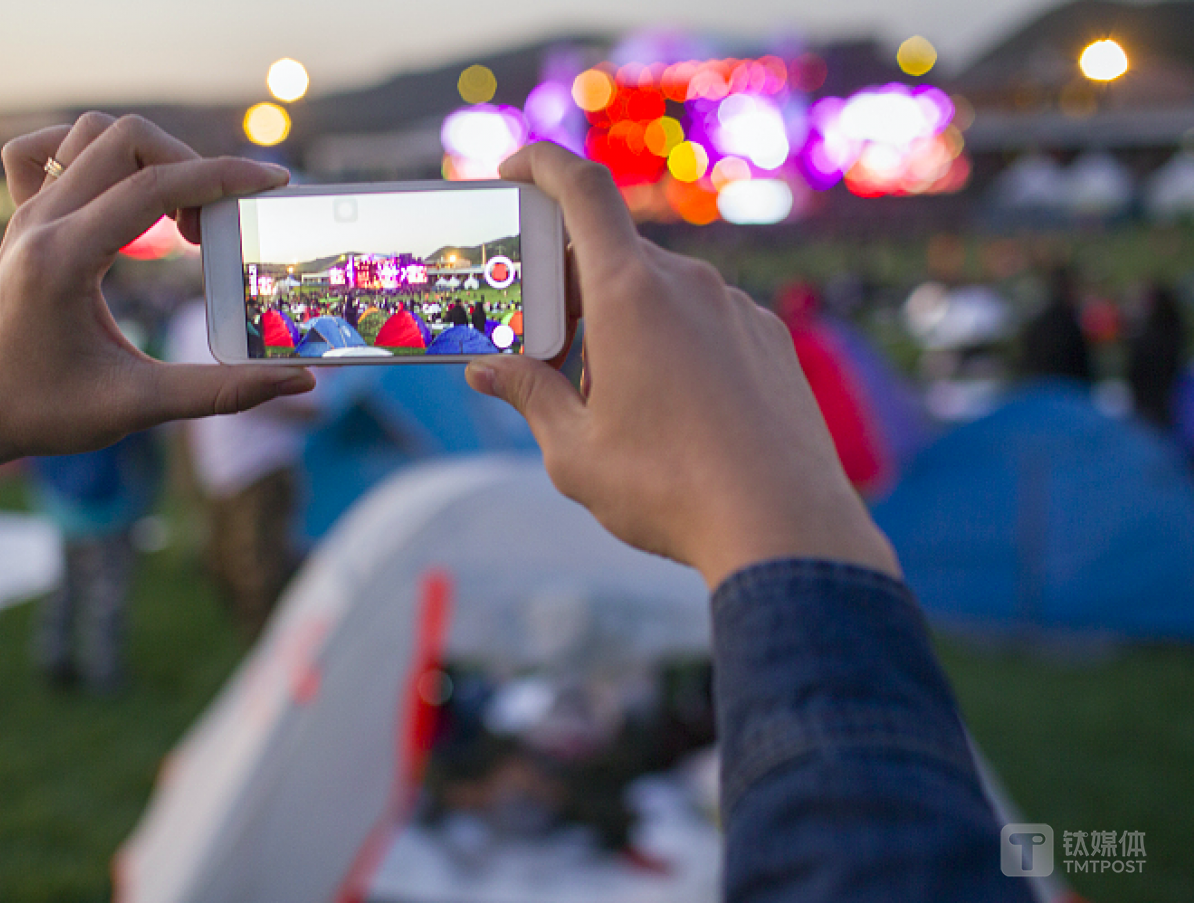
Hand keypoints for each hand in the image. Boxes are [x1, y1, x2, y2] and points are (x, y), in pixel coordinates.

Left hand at [0, 114, 314, 488]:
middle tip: (215, 225)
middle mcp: (41, 221)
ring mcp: (27, 214)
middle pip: (126, 139)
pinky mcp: (22, 220)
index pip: (153, 185)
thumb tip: (299, 381)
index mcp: (65, 257)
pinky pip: (43, 150)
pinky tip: (119, 193)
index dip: (222, 176)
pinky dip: (90, 153)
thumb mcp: (137, 406)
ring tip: (176, 219)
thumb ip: (222, 391)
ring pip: (92, 136)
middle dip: (190, 166)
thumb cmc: (41, 413)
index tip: (271, 183)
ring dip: (148, 158)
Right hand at [466, 144, 898, 588]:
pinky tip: (669, 410)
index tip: (513, 169)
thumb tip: (488, 371)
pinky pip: (704, 321)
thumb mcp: (574, 450)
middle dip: (569, 288)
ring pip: (660, 292)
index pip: (582, 189)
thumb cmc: (669, 489)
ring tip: (607, 398)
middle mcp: (688, 285)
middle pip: (613, 253)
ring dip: (620, 324)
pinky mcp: (769, 341)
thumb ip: (528, 396)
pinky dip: (670, 343)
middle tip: (543, 347)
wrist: (785, 528)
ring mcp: (736, 309)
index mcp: (630, 294)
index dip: (541, 164)